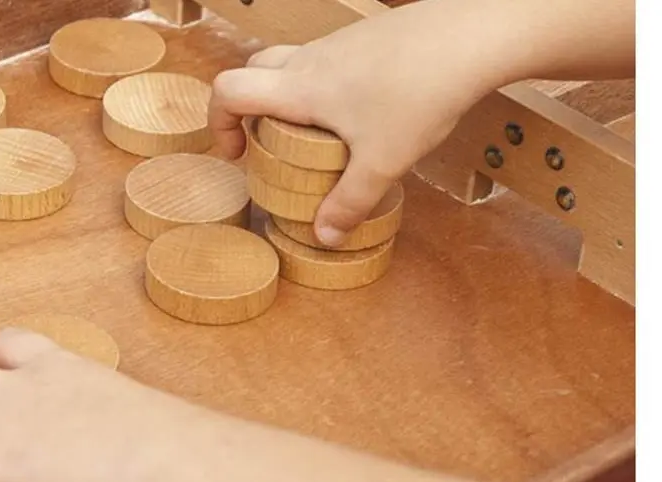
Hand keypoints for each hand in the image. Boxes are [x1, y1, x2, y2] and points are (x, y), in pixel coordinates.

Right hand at [208, 0, 505, 246]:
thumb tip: (324, 238)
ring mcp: (339, 43)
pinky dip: (324, 84)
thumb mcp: (383, 162)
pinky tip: (364, 111)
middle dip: (248, 106)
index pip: (229, 90)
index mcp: (300, 88)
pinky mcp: (366, 37)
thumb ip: (349, 202)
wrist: (472, 35)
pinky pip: (327, 59)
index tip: (238, 153)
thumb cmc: (421, 93)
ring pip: (291, 62)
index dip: (218, 123)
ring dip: (288, 95)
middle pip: (253, 70)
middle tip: (268, 142)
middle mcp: (310, 60)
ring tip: (320, 134)